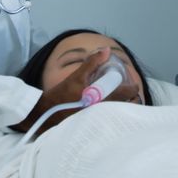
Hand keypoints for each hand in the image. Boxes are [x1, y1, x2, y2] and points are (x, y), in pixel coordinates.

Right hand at [12, 49, 140, 132]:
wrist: (44, 115)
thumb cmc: (61, 96)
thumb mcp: (76, 77)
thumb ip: (92, 63)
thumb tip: (107, 50)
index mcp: (103, 100)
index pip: (128, 94)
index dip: (133, 88)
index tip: (132, 84)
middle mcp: (104, 113)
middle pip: (129, 107)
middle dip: (132, 100)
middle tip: (129, 93)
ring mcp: (100, 122)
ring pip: (121, 114)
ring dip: (124, 107)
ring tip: (121, 100)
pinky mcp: (93, 127)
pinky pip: (111, 120)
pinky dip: (115, 114)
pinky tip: (110, 109)